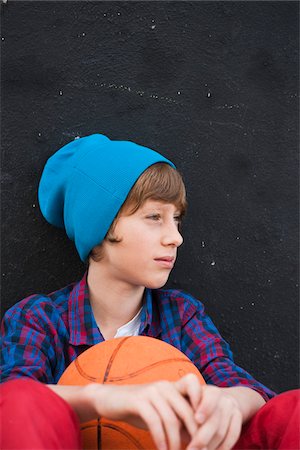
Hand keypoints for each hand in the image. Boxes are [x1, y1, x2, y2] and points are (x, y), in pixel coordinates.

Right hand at [87, 373, 201, 449]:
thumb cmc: (139, 410)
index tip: (206, 432)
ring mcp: (151, 391)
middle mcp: (165, 385)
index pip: (196, 389)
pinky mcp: (138, 400)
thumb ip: (178, 421)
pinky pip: (154, 421)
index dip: (205, 407)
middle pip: (186, 410)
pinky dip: (160, 439)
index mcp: (173, 386)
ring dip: (175, 442)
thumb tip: (200, 440)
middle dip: (194, 435)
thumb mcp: (161, 413)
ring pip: (171, 419)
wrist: (110, 400)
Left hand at [186, 386, 242, 449]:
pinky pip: (232, 435)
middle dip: (202, 438)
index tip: (197, 419)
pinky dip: (223, 448)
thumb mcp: (181, 407)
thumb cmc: (186, 408)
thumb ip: (180, 415)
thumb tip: (174, 428)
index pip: (209, 396)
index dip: (205, 407)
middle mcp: (217, 392)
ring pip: (221, 431)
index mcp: (202, 388)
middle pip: (214, 419)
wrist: (209, 402)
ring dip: (210, 446)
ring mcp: (229, 403)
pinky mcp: (238, 414)